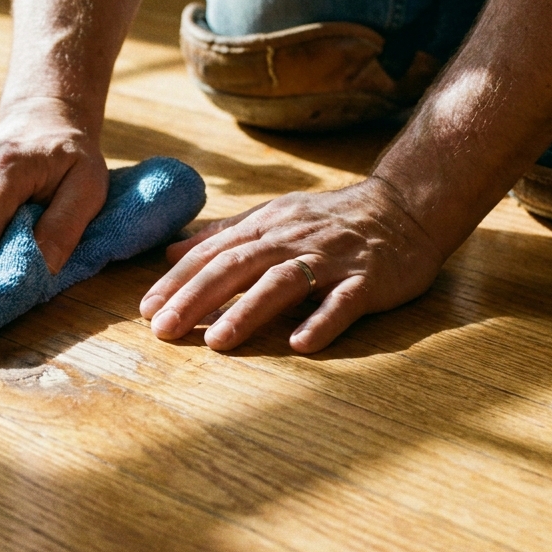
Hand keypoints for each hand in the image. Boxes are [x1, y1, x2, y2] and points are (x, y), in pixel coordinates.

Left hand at [139, 177, 445, 352]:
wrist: (406, 207)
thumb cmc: (331, 220)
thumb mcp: (274, 218)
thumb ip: (223, 236)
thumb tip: (170, 254)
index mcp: (267, 228)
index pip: (212, 254)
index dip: (177, 281)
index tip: (145, 309)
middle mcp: (292, 240)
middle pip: (236, 267)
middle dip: (196, 298)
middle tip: (163, 329)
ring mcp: (331, 259)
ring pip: (283, 283)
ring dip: (247, 312)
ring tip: (217, 341)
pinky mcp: (367, 280)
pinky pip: (343, 301)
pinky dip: (322, 321)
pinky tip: (300, 344)